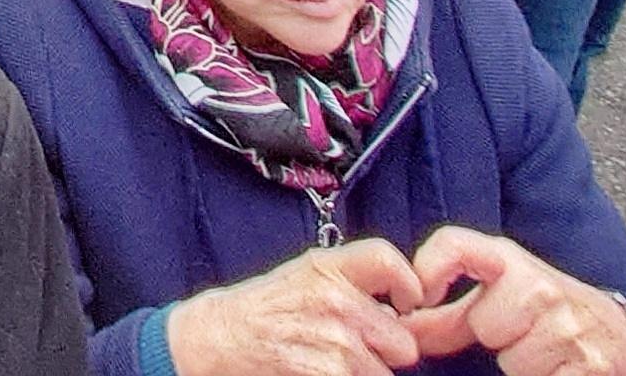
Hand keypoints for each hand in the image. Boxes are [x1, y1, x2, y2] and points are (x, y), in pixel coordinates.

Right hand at [164, 240, 434, 375]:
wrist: (216, 339)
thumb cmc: (262, 310)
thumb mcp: (303, 276)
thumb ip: (351, 282)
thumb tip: (399, 308)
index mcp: (328, 268)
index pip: (389, 262)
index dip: (408, 286)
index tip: (404, 304)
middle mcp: (336, 301)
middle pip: (403, 342)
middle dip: (384, 351)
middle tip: (350, 346)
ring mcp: (335, 344)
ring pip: (385, 375)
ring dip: (364, 375)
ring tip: (327, 361)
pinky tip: (318, 373)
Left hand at [403, 231, 625, 375]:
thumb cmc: (553, 317)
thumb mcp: (503, 302)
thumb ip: (449, 317)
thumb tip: (401, 327)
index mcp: (512, 262)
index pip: (455, 244)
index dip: (428, 269)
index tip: (419, 296)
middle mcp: (542, 286)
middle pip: (484, 324)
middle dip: (496, 338)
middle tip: (523, 335)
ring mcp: (569, 327)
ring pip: (512, 360)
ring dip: (522, 366)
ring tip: (546, 353)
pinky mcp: (589, 367)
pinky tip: (561, 369)